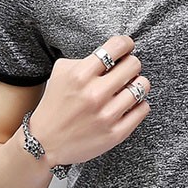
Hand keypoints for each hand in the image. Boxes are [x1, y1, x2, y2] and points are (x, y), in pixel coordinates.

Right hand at [28, 35, 150, 166]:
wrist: (44, 143)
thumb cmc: (55, 105)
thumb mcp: (61, 74)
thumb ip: (86, 59)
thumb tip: (114, 51)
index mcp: (80, 75)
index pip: (116, 47)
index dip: (126, 44)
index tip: (126, 47)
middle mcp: (95, 94)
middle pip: (134, 65)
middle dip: (131, 65)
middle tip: (126, 71)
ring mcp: (107, 115)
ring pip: (142, 86)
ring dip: (137, 85)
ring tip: (128, 88)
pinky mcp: (116, 133)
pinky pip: (143, 109)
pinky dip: (138, 105)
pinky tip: (129, 105)